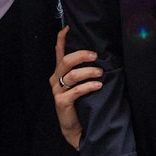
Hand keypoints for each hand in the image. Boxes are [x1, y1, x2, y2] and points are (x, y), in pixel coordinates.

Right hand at [50, 27, 102, 151]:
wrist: (76, 127)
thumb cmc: (81, 103)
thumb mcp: (81, 84)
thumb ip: (84, 71)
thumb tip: (99, 56)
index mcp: (59, 73)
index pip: (58, 53)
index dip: (61, 40)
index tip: (67, 28)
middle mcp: (55, 79)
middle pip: (65, 61)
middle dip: (81, 55)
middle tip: (95, 55)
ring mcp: (57, 91)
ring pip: (71, 75)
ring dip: (88, 72)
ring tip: (100, 73)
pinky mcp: (61, 102)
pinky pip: (75, 91)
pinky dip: (88, 86)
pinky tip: (98, 85)